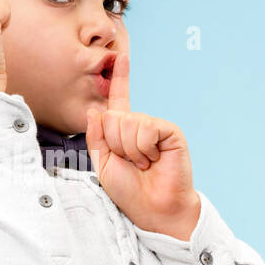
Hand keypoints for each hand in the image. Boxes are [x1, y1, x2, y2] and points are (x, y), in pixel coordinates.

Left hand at [85, 51, 200, 240]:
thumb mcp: (103, 164)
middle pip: (113, 117)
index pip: (118, 100)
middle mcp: (139, 125)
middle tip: (131, 164)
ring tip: (143, 164)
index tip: (121, 56)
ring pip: (127, 123)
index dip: (120, 78)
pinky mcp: (169, 131)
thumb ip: (96, 137)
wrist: (153, 209)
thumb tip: (95, 110)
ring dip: (130, 150)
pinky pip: (145, 128)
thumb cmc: (130, 191)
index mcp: (122, 132)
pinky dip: (143, 148)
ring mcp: (155, 127)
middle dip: (115, 144)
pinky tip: (153, 160)